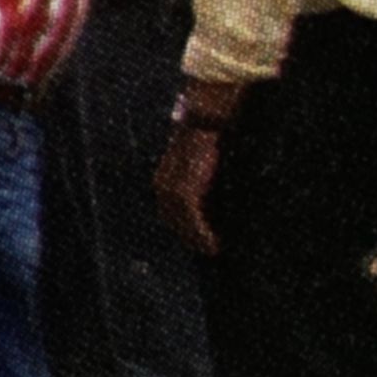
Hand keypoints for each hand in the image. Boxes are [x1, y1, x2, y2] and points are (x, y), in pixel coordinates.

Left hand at [154, 124, 222, 255]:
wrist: (199, 126)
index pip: (168, 214)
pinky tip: (214, 244)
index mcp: (162, 183)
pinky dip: (203, 234)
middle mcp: (162, 189)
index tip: (197, 242)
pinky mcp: (185, 191)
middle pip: (174, 223)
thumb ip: (195, 185)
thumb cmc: (199, 145)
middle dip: (190, 239)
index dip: (182, 230)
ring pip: (183, 225)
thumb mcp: (193, 168)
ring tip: (213, 251)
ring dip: (198, 241)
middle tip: (208, 251)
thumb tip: (206, 205)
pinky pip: (193, 220)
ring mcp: (171, 191)